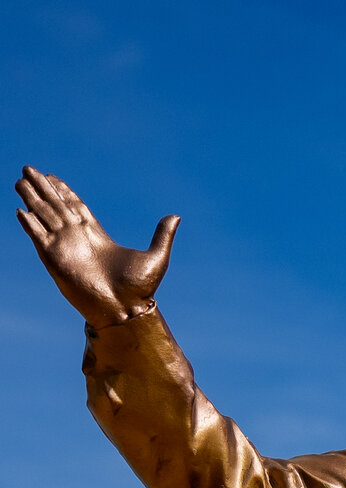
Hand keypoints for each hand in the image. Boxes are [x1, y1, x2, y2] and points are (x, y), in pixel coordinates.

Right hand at [14, 166, 177, 327]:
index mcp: (97, 236)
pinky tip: (21, 209)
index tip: (51, 176)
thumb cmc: (141, 289)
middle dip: (42, 188)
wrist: (126, 310)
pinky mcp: (54, 259)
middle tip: (29, 169)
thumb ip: (162, 235)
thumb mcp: (156, 257)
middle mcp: (77, 239)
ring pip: (43, 215)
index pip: (75, 207)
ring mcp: (64, 248)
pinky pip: (37, 235)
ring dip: (31, 198)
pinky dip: (29, 222)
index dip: (63, 191)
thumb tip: (176, 217)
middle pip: (55, 206)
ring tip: (20, 181)